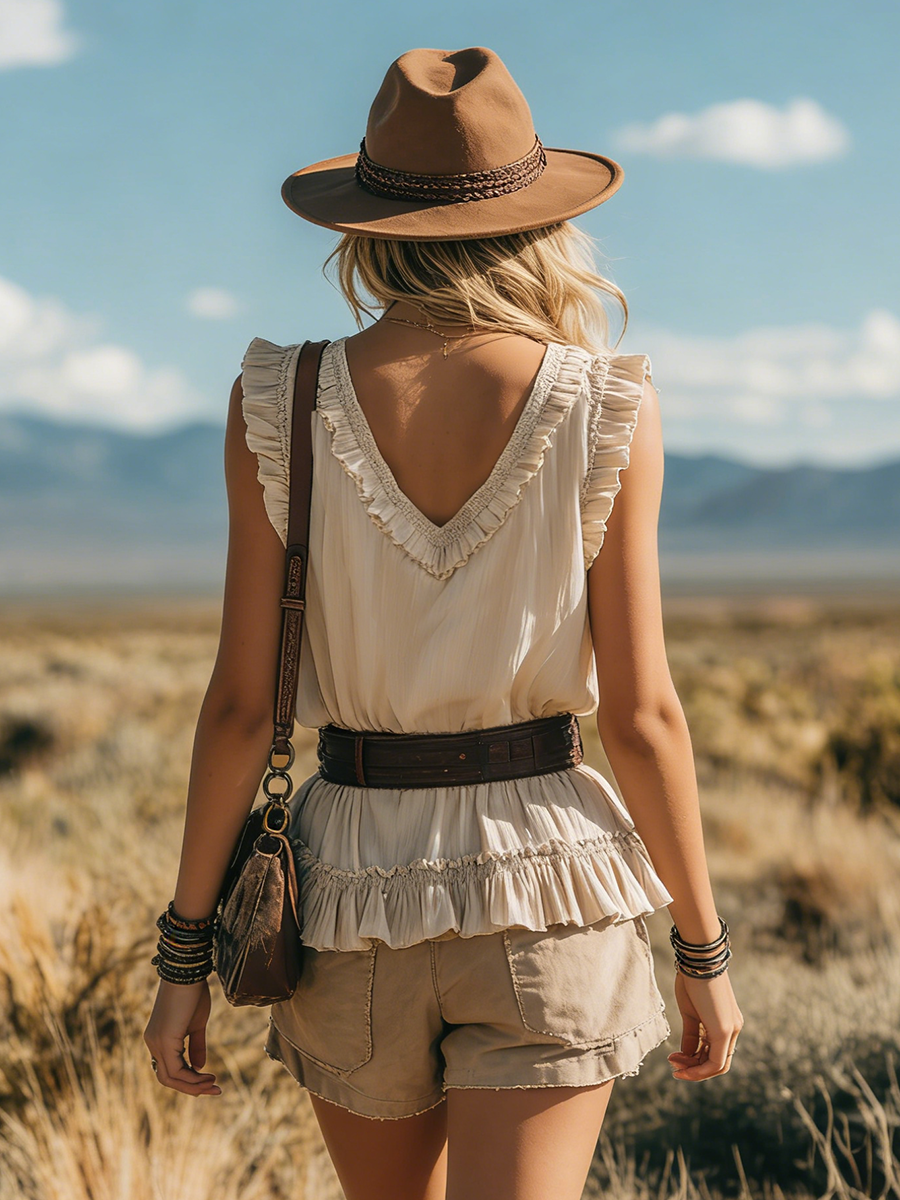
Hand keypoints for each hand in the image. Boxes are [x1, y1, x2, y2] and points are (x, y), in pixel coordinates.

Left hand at [143, 977, 221, 1095]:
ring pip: (170, 1078)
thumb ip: (196, 1046)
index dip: (189, 1080)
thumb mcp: (197, 1024)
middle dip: (191, 1088)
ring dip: (193, 1086)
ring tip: (214, 1084)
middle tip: (214, 1089)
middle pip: (167, 1078)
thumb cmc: (193, 993)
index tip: (211, 1080)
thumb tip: (200, 1068)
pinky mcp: (164, 1041)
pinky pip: (175, 1069)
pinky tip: (207, 1075)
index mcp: (158, 1040)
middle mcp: (153, 1044)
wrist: (187, 973)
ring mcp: (156, 1043)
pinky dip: (191, 1077)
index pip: (169, 1070)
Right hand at [667, 968, 742, 1081]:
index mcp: (727, 1023)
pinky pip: (716, 1061)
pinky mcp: (724, 1030)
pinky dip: (699, 1069)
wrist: (698, 960)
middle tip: (672, 1065)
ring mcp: (731, 1030)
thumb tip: (687, 1055)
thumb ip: (691, 1036)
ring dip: (694, 1069)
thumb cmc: (692, 981)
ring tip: (673, 1064)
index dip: (695, 1062)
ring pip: (717, 1065)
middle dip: (694, 1069)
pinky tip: (682, 1064)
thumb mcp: (690, 1013)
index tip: (674, 1058)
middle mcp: (734, 1029)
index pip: (715, 1053)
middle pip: (717, 1064)